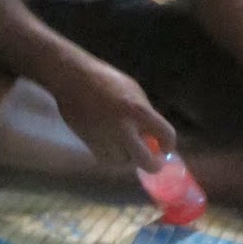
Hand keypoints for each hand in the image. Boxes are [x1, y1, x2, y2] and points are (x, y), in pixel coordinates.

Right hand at [47, 52, 174, 171]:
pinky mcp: (89, 143)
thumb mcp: (134, 92)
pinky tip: (114, 146)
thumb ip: (145, 114)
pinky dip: (114, 156)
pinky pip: (107, 159)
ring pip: (124, 162)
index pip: (165, 135)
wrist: (73, 80)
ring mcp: (105, 138)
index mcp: (138, 111)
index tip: (166, 148)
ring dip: (130, 158)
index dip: (169, 144)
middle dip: (153, 164)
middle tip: (154, 160)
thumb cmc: (106, 80)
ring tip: (129, 148)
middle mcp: (123, 129)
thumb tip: (152, 135)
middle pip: (145, 161)